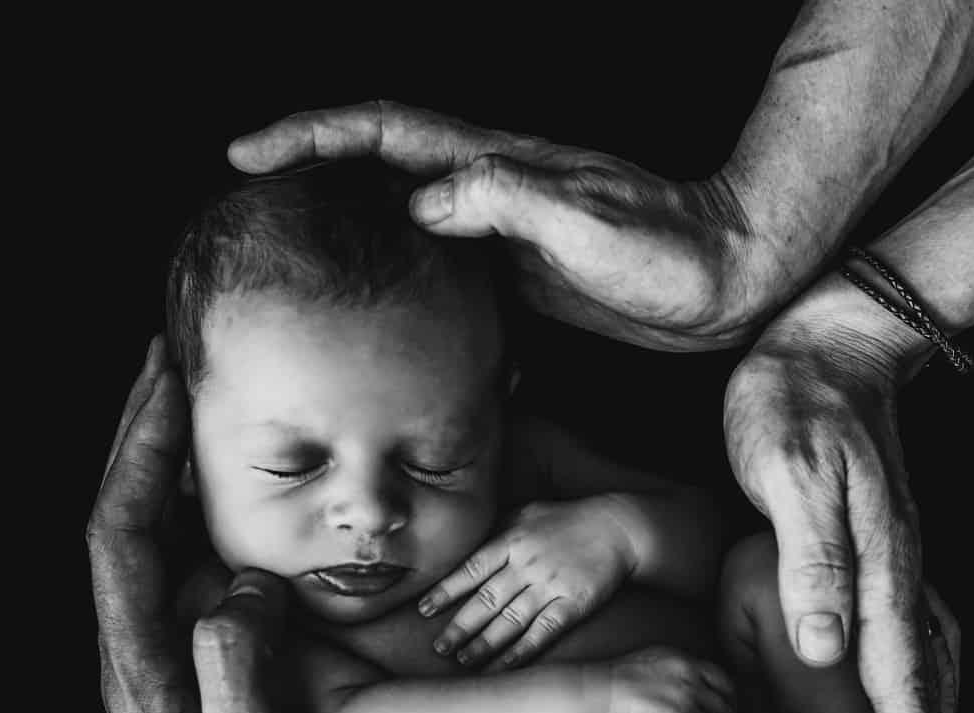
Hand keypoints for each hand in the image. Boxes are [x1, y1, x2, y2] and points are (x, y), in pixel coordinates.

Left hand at [88, 337, 364, 712]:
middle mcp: (143, 679)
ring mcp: (169, 696)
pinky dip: (214, 547)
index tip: (167, 374)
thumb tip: (240, 590)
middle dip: (148, 445)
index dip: (137, 449)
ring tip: (216, 428)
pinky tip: (257, 538)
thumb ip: (238, 678)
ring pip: (160, 565)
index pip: (119, 535)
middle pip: (128, 533)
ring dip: (177, 490)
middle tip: (181, 370)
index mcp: (144, 682)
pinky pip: (197, 606)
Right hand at [225, 101, 780, 350]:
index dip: (311, 135)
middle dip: (307, 175)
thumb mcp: (587, 223)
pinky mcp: (519, 275)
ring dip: (343, 230)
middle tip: (244, 207)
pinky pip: (438, 270)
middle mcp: (490, 189)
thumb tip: (426, 198)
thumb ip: (508, 201)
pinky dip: (394, 281)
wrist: (730, 279)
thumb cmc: (670, 250)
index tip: (248, 153)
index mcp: (495, 165)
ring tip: (284, 261)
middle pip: (376, 168)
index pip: (383, 133)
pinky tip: (372, 317)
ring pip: (400, 220)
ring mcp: (502, 231)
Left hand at [418, 496, 636, 669]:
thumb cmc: (570, 519)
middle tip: (438, 648)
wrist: (619, 527)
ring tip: (464, 660)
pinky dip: (523, 648)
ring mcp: (551, 585)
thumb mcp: (528, 512)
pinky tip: (505, 664)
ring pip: (511, 619)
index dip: (446, 591)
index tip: (424, 610)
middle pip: (486, 600)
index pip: (470, 569)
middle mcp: (527, 565)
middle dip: (459, 626)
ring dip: (485, 643)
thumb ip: (497, 529)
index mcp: (512, 541)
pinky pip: (544, 630)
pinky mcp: (574, 603)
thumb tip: (465, 541)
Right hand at [605, 645, 734, 712]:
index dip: (724, 696)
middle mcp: (689, 674)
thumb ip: (668, 674)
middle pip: (725, 699)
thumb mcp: (646, 666)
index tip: (720, 710)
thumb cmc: (612, 683)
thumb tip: (675, 686)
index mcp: (681, 660)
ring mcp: (686, 694)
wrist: (597, 692)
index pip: (720, 678)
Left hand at [724, 273, 967, 712]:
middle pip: (931, 708)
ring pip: (927, 689)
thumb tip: (828, 651)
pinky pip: (910, 659)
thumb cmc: (797, 406)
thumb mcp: (793, 474)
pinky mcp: (883, 565)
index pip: (903, 697)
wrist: (830, 341)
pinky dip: (917, 712)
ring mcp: (899, 575)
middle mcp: (902, 585)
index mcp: (882, 576)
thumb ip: (813, 561)